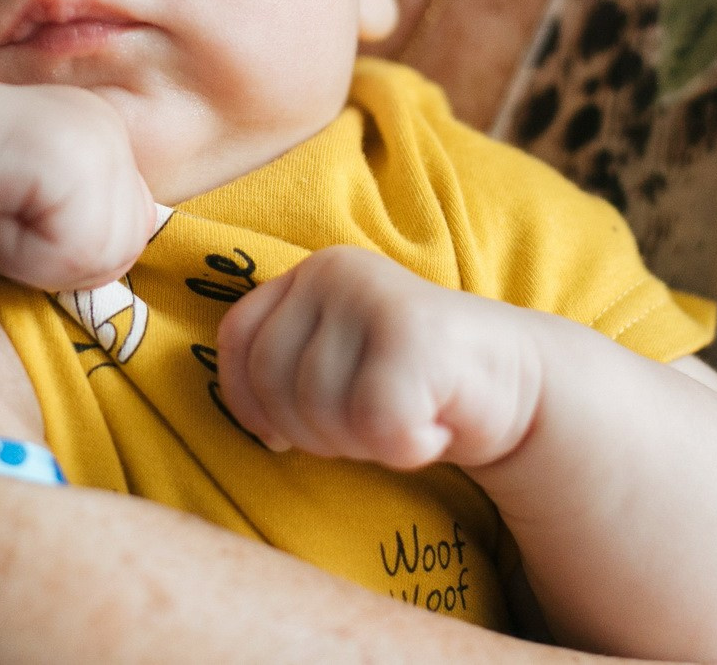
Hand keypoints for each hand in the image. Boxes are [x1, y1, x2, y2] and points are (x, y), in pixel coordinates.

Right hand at [0, 79, 158, 291]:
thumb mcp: (29, 212)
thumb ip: (77, 229)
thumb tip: (115, 262)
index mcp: (100, 135)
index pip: (130, 230)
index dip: (69, 250)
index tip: (11, 216)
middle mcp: (107, 127)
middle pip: (126, 246)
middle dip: (58, 260)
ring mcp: (95, 137)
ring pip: (102, 255)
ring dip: (37, 260)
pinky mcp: (73, 159)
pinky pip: (73, 251)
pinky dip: (24, 256)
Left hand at [215, 246, 544, 470]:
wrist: (517, 383)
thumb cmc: (407, 385)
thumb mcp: (332, 359)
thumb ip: (278, 362)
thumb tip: (199, 394)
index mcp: (305, 274)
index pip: (235, 342)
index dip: (247, 402)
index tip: (281, 434)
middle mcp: (334, 270)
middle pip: (273, 386)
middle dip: (314, 432)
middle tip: (367, 425)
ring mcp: (375, 294)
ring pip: (322, 411)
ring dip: (363, 441)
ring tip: (403, 417)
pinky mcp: (418, 332)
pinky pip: (374, 423)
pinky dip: (405, 445)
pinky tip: (432, 426)